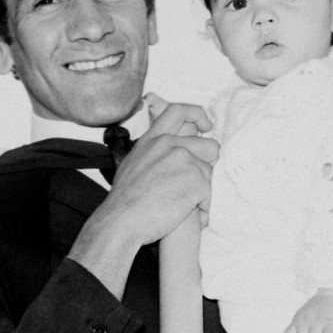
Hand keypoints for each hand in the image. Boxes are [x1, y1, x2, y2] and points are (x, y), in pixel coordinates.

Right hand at [105, 94, 216, 239]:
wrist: (122, 220)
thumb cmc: (124, 200)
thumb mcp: (133, 163)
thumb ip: (153, 152)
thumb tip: (167, 152)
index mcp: (153, 139)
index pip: (179, 111)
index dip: (198, 115)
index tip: (206, 126)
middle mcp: (169, 145)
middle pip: (209, 145)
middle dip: (209, 164)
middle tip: (198, 181)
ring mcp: (184, 161)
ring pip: (211, 172)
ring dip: (203, 189)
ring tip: (185, 204)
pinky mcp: (195, 181)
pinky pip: (211, 192)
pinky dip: (204, 206)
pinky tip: (188, 213)